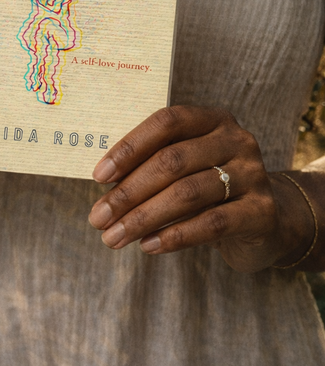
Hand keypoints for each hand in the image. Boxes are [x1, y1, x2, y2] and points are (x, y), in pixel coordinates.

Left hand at [88, 106, 314, 271]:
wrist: (268, 221)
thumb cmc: (210, 188)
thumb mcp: (188, 166)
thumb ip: (155, 165)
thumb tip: (105, 185)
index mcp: (212, 119)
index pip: (166, 122)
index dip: (130, 147)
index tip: (98, 176)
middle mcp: (236, 140)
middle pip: (172, 161)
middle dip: (128, 192)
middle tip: (97, 217)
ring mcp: (252, 174)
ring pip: (187, 194)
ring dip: (143, 217)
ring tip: (113, 237)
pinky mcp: (262, 212)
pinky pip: (210, 224)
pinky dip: (174, 236)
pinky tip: (147, 245)